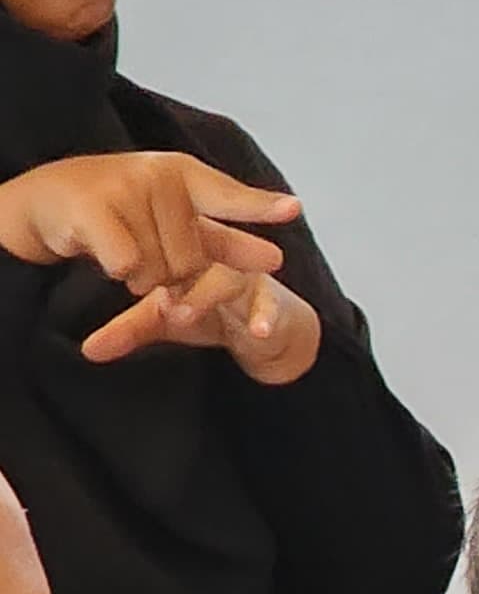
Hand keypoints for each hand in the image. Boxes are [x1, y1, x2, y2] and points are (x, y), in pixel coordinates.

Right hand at [0, 153, 321, 376]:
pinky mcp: (93, 209)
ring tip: (122, 249)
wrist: (48, 200)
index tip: (294, 209)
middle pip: (191, 260)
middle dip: (170, 274)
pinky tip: (104, 255)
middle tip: (141, 252)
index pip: (227, 195)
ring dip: (140, 276)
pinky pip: (127, 265)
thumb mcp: (170, 218)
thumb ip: (219, 239)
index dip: (258, 206)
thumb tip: (276, 260)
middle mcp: (158, 175)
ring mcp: (125, 188)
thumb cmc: (116, 211)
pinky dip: (118, 271)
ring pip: (158, 268)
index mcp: (182, 175)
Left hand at [83, 259, 320, 382]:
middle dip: (170, 273)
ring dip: (205, 296)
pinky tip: (257, 331)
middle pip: (193, 254)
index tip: (122, 277)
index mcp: (182, 251)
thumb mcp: (164, 319)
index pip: (159, 243)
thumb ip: (128, 330)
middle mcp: (218, 257)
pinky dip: (265, 318)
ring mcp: (248, 278)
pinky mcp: (275, 302)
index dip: (141, 257)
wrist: (267, 330)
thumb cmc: (211, 312)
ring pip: (227, 278)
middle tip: (146, 296)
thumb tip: (89, 350)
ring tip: (182, 315)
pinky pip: (270, 305)